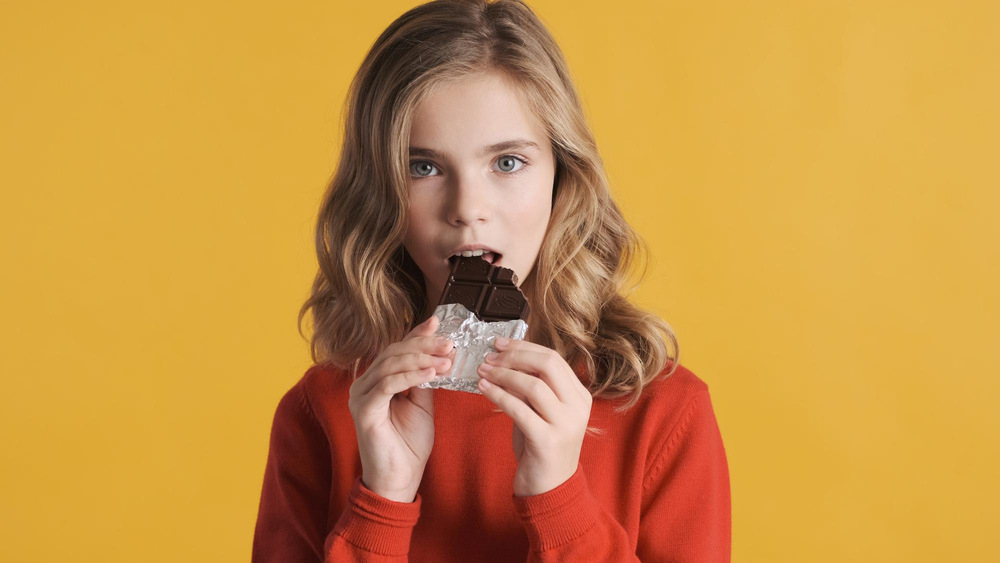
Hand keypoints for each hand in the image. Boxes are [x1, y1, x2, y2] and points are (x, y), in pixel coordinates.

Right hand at [347, 315, 453, 501]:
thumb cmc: (409, 445)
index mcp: (377, 381)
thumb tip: (437, 355)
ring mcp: (361, 396)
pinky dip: (411, 376)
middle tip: (449, 342)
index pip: (397, 350)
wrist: (399, 479)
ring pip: (391, 365)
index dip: (417, 335)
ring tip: (446, 357)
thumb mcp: (421, 404)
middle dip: (424, 345)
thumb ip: (424, 379)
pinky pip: (388, 384)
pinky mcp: (364, 410)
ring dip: (421, 358)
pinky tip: (431, 373)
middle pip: (394, 353)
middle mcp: (364, 384)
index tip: (438, 323)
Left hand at [476, 337, 592, 496]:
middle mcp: (578, 407)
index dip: (524, 347)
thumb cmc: (542, 447)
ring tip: (482, 371)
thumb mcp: (541, 412)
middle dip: (515, 356)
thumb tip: (504, 359)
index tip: (500, 344)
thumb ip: (531, 387)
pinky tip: (483, 389)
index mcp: (580, 395)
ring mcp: (566, 424)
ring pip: (534, 385)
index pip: (553, 358)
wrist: (550, 489)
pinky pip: (519, 409)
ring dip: (503, 374)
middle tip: (489, 356)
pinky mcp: (548, 440)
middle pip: (547, 365)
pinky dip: (498, 395)